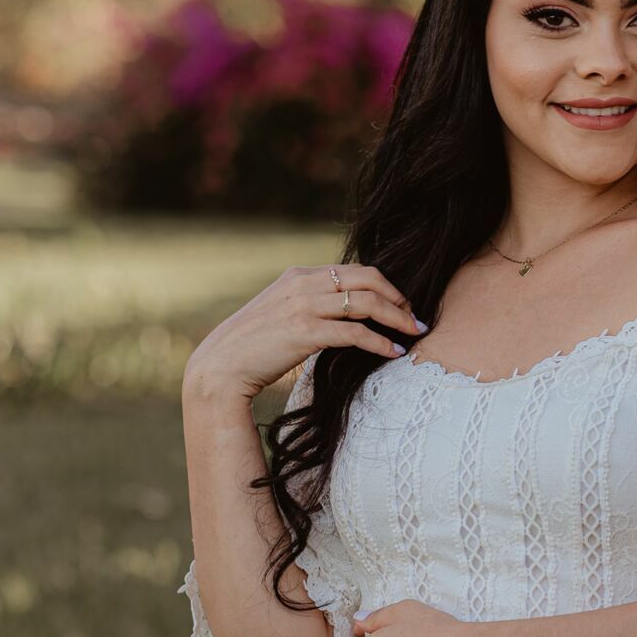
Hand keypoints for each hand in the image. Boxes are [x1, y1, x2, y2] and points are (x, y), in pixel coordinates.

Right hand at [182, 262, 423, 406]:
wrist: (221, 366)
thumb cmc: (253, 346)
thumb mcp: (280, 311)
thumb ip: (308, 303)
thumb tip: (341, 310)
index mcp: (299, 275)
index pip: (355, 270)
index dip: (386, 286)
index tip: (402, 304)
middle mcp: (303, 284)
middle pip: (368, 280)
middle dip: (399, 298)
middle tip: (415, 318)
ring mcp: (304, 306)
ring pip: (367, 303)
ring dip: (397, 318)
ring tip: (414, 333)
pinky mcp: (305, 332)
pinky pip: (355, 333)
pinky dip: (380, 342)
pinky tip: (393, 352)